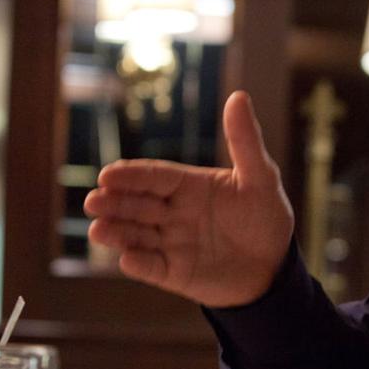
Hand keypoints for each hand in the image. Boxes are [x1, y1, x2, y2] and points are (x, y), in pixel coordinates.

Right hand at [84, 91, 294, 306]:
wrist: (275, 267)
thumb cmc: (267, 217)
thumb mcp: (261, 177)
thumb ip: (245, 141)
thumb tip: (238, 96)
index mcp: (188, 185)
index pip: (155, 177)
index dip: (131, 176)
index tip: (108, 174)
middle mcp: (172, 212)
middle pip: (136, 204)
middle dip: (114, 203)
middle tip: (93, 201)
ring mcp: (171, 243)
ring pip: (136, 235)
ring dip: (117, 232)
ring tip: (98, 230)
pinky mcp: (174, 273)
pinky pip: (152, 267)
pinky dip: (139, 263)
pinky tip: (127, 259)